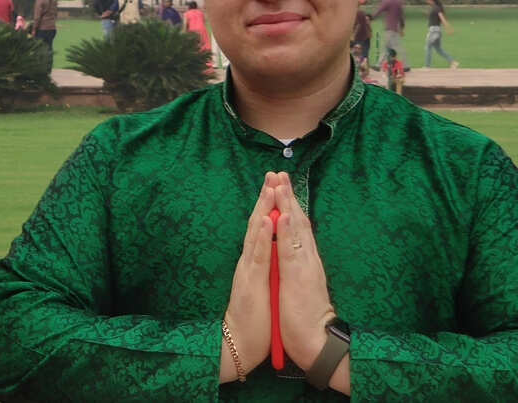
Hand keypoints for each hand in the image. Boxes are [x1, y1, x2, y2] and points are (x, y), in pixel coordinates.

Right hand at [221, 175, 277, 380]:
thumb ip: (266, 267)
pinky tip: (266, 219)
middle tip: (272, 174)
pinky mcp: (251, 282)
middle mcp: (251, 261)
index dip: (270, 206)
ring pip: (256, 233)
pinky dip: (263, 236)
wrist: (239, 344)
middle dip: (266, 198)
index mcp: (257, 262)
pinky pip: (258, 255)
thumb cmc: (254, 319)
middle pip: (258, 223)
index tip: (277, 183)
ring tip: (270, 187)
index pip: (264, 228)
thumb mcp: (263, 287)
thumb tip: (272, 250)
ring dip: (263, 208)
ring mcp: (249, 269)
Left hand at [270, 175, 336, 368]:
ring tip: (280, 182)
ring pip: (295, 229)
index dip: (289, 206)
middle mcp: (307, 259)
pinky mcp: (298, 276)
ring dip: (287, 203)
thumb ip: (297, 270)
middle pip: (298, 221)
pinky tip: (285, 212)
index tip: (280, 185)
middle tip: (279, 172)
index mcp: (305, 262)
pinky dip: (288, 228)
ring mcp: (304, 265)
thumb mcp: (300, 288)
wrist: (318, 343)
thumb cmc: (308, 319)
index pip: (297, 229)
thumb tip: (292, 256)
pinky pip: (291, 248)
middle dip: (287, 196)